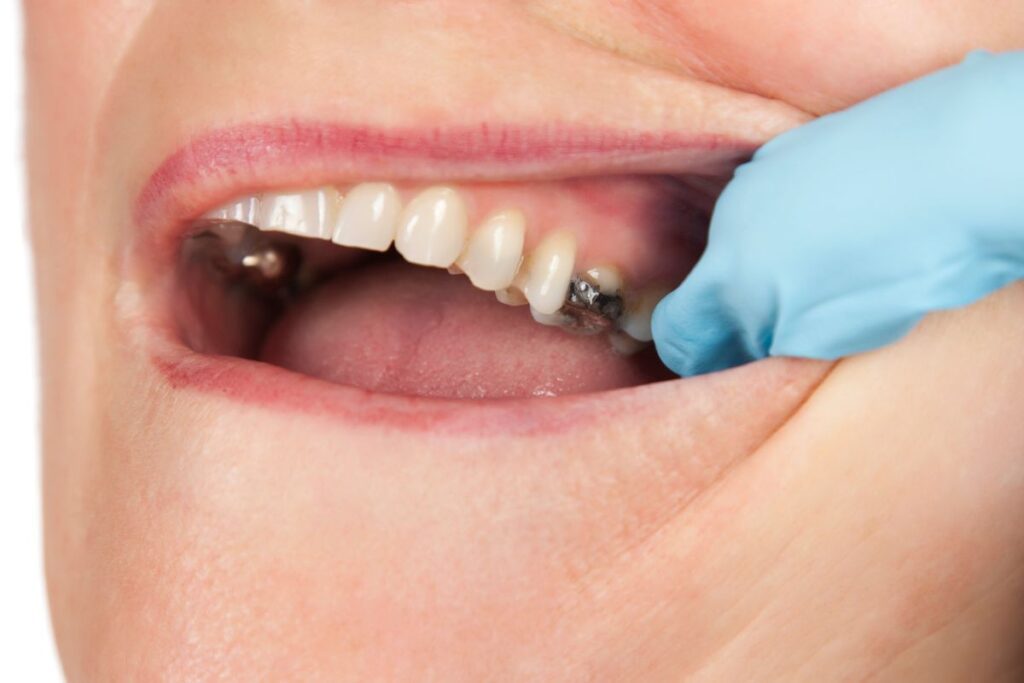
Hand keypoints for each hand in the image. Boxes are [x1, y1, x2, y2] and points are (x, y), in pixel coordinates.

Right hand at [652, 50, 1023, 376]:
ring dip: (774, 256)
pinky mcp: (798, 141)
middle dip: (744, 304)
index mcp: (730, 275)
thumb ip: (767, 343)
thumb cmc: (905, 259)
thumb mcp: (826, 336)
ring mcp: (763, 171)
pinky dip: (801, 217)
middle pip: (713, 279)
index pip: (675, 330)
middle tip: (803, 319)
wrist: (969, 158)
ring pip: (747, 234)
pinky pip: (778, 195)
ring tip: (844, 262)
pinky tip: (856, 220)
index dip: (698, 357)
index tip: (731, 365)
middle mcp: (731, 218)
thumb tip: (748, 341)